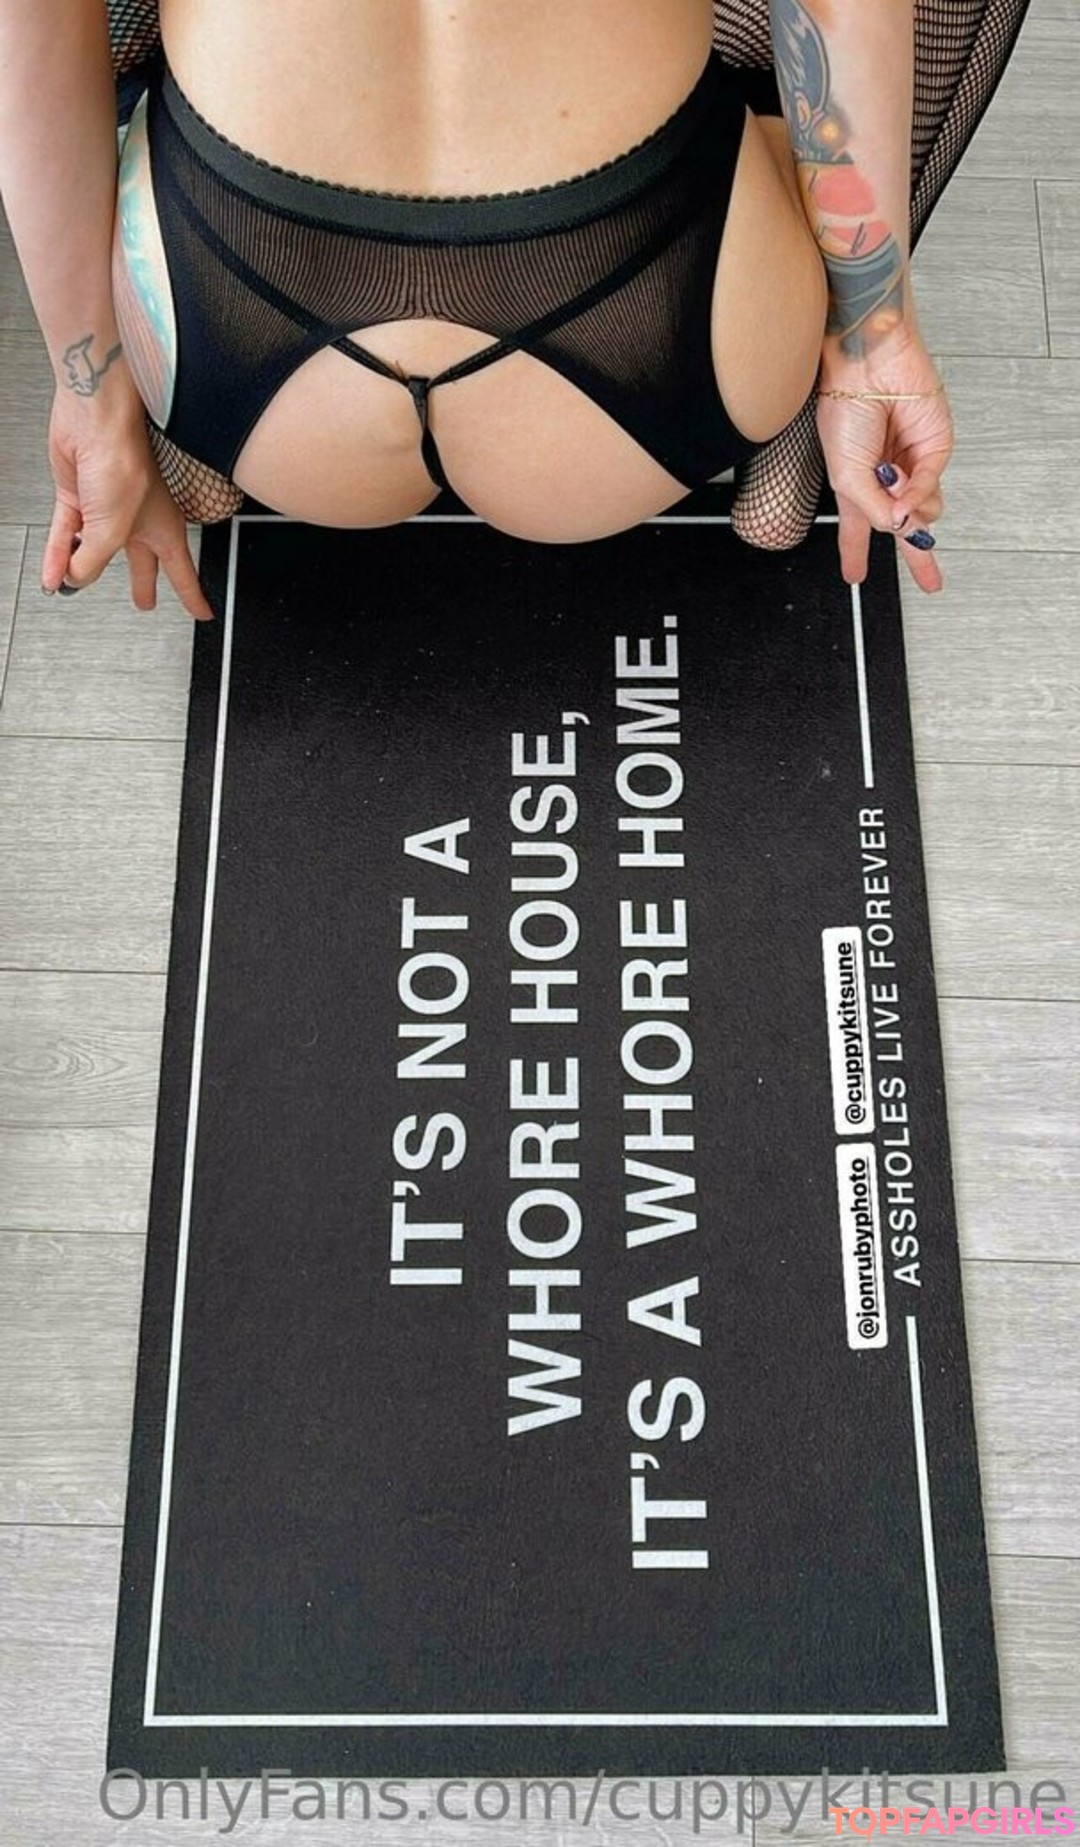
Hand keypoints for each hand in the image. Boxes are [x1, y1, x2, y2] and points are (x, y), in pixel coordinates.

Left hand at [42, 374, 213, 620]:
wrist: (94, 420)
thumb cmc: (123, 460)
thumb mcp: (111, 530)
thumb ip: (92, 562)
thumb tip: (73, 578)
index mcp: (164, 529)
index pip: (182, 573)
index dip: (193, 597)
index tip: (201, 612)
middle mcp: (139, 519)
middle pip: (141, 562)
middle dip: (142, 584)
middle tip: (145, 602)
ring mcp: (106, 507)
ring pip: (94, 549)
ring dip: (79, 570)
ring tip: (70, 586)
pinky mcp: (78, 496)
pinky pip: (67, 534)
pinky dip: (58, 553)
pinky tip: (52, 570)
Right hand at [815, 323, 953, 595]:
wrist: (868, 366)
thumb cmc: (845, 407)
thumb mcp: (845, 478)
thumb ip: (874, 512)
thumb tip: (905, 528)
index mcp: (855, 486)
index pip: (856, 529)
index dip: (854, 555)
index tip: (854, 575)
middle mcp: (884, 480)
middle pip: (904, 527)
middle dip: (918, 556)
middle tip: (930, 582)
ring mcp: (911, 466)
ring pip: (926, 511)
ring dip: (908, 509)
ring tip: (890, 487)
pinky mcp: (934, 449)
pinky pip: (930, 485)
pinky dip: (916, 488)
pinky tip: (900, 480)